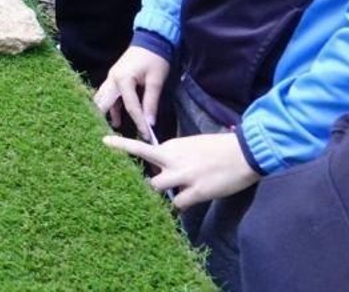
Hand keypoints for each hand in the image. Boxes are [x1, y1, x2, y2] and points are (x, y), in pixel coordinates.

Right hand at [93, 45, 170, 132]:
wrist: (151, 39)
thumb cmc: (154, 58)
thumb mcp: (156, 81)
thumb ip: (150, 102)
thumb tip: (150, 123)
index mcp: (123, 80)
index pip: (130, 107)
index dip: (139, 123)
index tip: (146, 136)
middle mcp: (112, 79)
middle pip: (103, 104)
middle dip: (106, 120)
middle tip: (111, 137)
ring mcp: (111, 78)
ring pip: (103, 99)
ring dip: (106, 114)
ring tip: (113, 130)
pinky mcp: (114, 78)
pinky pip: (108, 96)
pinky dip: (111, 107)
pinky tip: (117, 119)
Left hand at [102, 132, 260, 209]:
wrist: (244, 152)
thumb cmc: (219, 147)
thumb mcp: (191, 145)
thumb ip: (174, 154)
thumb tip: (163, 165)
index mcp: (171, 146)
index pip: (141, 150)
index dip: (123, 148)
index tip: (104, 142)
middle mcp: (173, 160)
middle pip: (144, 172)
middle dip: (135, 181)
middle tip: (124, 187)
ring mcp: (184, 176)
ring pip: (156, 189)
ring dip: (158, 194)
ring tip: (166, 195)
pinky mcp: (197, 191)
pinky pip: (178, 203)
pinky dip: (178, 205)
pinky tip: (184, 202)